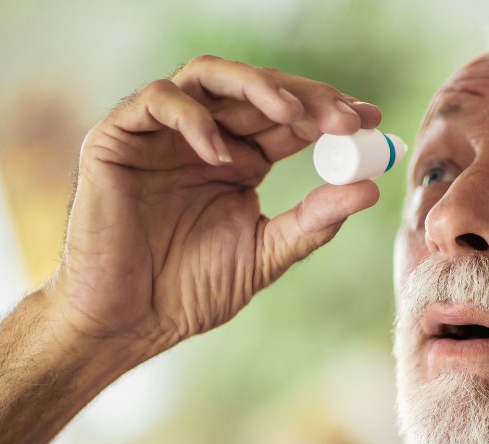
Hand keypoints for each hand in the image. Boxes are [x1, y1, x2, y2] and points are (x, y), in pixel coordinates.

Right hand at [44, 55, 381, 358]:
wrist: (126, 323)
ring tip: (295, 115)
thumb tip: (371, 190)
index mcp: (240, 159)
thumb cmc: (189, 293)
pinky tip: (223, 155)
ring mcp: (161, 134)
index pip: (290, 119)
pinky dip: (194, 119)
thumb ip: (314, 222)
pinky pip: (157, 102)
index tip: (370, 122)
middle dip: (307, 97)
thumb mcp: (266, 254)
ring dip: (257, 87)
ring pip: (210, 76)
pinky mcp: (118, 138)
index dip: (329, 112)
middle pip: (259, 90)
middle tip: (345, 119)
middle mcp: (205, 138)